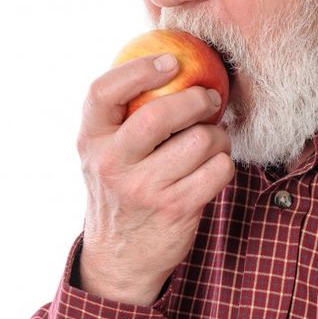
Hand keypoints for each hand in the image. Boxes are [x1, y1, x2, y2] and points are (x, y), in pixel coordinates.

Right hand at [76, 54, 233, 305]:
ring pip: (200, 140)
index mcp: (91, 140)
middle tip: (209, 98)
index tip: (171, 61)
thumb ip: (123, 115)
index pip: (103, 92)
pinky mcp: (176, 208)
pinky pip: (219, 168)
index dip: (139, 69)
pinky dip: (225, 162)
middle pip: (159, 114)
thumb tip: (171, 63)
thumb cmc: (120, 188)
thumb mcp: (106, 152)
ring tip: (212, 139)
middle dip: (196, 100)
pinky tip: (214, 165)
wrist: (120, 258)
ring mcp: (143, 189)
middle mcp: (112, 163)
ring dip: (218, 135)